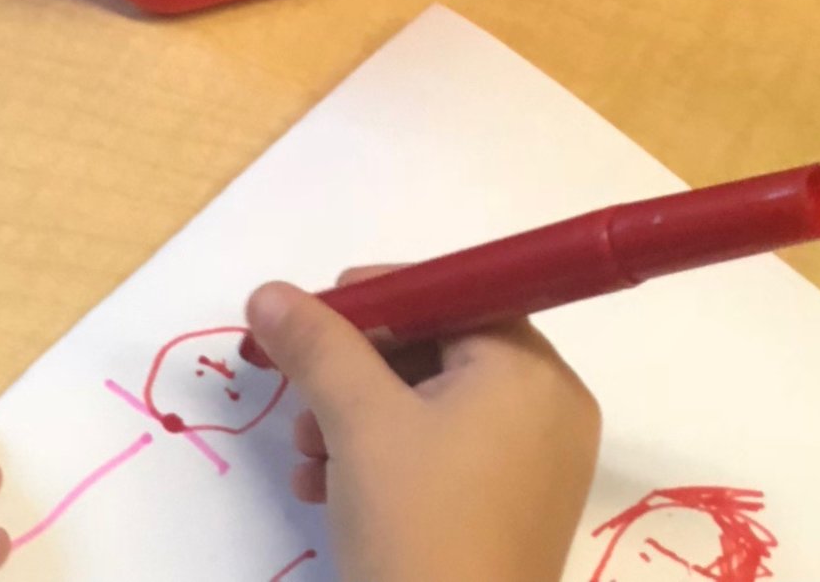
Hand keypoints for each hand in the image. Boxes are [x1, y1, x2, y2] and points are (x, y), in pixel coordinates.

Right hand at [244, 277, 599, 581]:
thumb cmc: (417, 526)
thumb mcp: (357, 423)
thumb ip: (316, 344)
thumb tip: (269, 292)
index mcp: (531, 369)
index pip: (453, 293)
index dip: (378, 299)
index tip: (314, 316)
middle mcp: (550, 408)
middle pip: (440, 349)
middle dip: (358, 370)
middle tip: (298, 394)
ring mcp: (538, 467)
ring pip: (436, 408)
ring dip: (359, 420)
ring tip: (306, 457)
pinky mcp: (515, 514)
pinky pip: (450, 456)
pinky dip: (389, 461)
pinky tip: (327, 489)